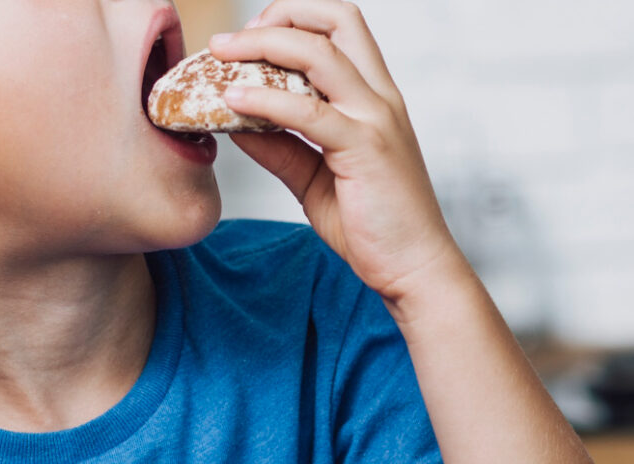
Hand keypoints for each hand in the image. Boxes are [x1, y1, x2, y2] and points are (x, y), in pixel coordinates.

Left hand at [210, 0, 463, 306]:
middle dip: (279, 15)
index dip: (293, 20)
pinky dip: (264, 101)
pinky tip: (232, 102)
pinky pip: (307, 112)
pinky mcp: (365, 148)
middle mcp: (379, 97)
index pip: (340, 28)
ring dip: (261, 46)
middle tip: (231, 41)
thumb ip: (281, 148)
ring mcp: (376, 119)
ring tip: (220, 57)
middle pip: (336, 18)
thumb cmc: (372, 226)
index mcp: (374, 97)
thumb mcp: (315, 179)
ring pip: (318, 53)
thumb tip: (235, 124)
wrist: (413, 268)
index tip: (251, 39)